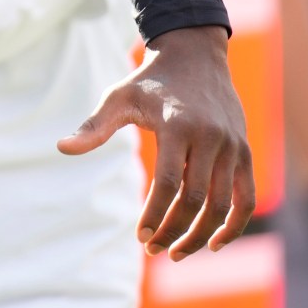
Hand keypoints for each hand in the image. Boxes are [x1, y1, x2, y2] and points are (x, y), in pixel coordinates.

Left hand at [60, 24, 255, 259]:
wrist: (196, 55)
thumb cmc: (151, 82)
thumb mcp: (119, 96)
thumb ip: (95, 126)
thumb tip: (61, 148)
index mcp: (178, 125)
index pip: (169, 183)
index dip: (155, 214)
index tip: (140, 236)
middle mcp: (211, 137)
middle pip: (196, 199)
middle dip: (173, 230)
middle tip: (152, 249)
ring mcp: (233, 147)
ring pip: (222, 205)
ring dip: (201, 236)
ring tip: (175, 252)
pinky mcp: (245, 153)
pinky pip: (246, 198)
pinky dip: (234, 225)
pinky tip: (214, 244)